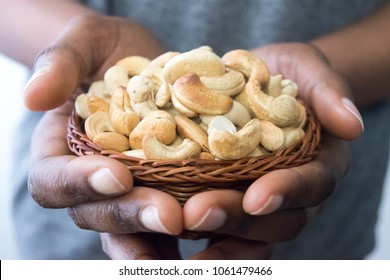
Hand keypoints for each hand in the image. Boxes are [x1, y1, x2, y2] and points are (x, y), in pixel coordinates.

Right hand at [26, 15, 182, 240]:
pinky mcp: (163, 189)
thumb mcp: (84, 42)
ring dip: (159, 237)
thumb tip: (32, 97)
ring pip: (133, 227)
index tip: (117, 175)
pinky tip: (212, 232)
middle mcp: (91, 180)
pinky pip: (169, 217)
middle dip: (131, 216)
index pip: (53, 181)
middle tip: (169, 215)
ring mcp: (128, 190)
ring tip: (192, 233)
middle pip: (97, 214)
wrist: (144, 58)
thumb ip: (59, 64)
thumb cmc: (107, 49)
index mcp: (60, 152)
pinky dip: (188, 231)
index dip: (80, 185)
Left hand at [178, 43, 363, 258]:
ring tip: (180, 223)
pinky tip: (172, 229)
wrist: (251, 79)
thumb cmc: (282, 71)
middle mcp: (294, 189)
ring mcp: (262, 198)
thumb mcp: (306, 67)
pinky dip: (200, 232)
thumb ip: (328, 90)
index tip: (256, 198)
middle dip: (239, 219)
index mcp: (319, 162)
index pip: (311, 184)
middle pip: (277, 220)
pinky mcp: (232, 199)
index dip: (287, 192)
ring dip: (216, 232)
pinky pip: (222, 226)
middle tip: (198, 213)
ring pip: (249, 231)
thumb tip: (353, 126)